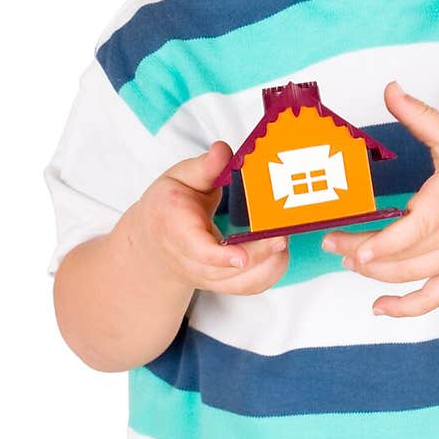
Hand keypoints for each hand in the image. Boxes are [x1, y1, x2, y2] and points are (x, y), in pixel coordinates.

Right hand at [123, 141, 289, 295]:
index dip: (220, 256)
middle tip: (281, 235)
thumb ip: (204, 166)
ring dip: (267, 265)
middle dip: (257, 255)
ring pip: (239, 283)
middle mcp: (189, 259)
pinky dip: (269, 274)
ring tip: (283, 239)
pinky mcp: (220, 283)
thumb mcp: (180, 177)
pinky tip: (280, 253)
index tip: (241, 256)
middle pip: (225, 270)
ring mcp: (205, 276)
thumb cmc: (169, 205)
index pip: (197, 250)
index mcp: (176, 228)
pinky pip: (248, 287)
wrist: (154, 238)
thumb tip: (222, 151)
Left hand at [320, 81, 438, 317]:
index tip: (359, 248)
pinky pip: (436, 298)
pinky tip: (379, 307)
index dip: (389, 241)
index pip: (421, 223)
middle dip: (366, 254)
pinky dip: (407, 309)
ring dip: (377, 274)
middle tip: (333, 244)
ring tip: (348, 260)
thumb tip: (390, 89)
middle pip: (410, 252)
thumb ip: (420, 115)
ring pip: (417, 275)